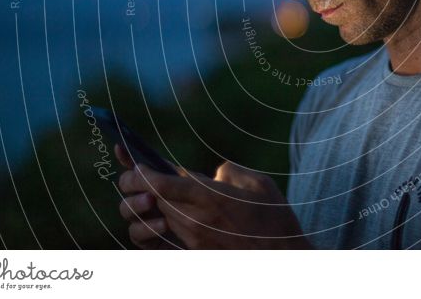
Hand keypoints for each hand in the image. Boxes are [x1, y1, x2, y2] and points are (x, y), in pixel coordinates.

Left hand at [114, 144, 311, 248]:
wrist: (284, 257)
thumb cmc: (274, 217)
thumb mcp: (258, 183)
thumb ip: (229, 172)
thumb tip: (211, 174)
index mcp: (211, 198)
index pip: (160, 184)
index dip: (141, 172)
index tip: (136, 162)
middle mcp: (196, 220)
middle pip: (150, 200)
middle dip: (137, 186)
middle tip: (136, 176)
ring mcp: (193, 240)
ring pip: (153, 220)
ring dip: (147, 206)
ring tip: (152, 196)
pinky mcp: (194, 253)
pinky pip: (166, 236)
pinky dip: (160, 223)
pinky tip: (166, 214)